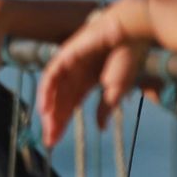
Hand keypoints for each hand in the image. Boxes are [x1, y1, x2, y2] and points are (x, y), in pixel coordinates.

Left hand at [37, 7, 131, 146]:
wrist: (131, 34)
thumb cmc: (129, 58)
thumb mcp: (116, 90)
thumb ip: (105, 108)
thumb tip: (100, 128)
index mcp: (86, 82)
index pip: (69, 105)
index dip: (61, 123)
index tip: (54, 142)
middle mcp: (74, 74)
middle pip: (58, 101)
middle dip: (54, 122)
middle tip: (49, 142)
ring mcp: (68, 64)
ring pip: (53, 91)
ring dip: (49, 111)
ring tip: (49, 129)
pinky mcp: (65, 54)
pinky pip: (50, 76)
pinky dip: (46, 92)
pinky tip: (45, 109)